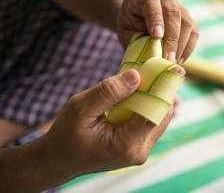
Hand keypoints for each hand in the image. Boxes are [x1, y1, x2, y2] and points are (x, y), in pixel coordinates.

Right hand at [41, 69, 173, 175]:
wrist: (58, 160)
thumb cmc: (65, 135)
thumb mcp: (81, 108)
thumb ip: (109, 92)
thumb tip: (137, 75)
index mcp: (126, 144)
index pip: (155, 110)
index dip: (162, 86)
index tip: (165, 63)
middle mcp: (139, 151)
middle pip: (163, 113)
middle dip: (160, 89)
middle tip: (156, 64)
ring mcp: (140, 150)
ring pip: (159, 117)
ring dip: (154, 95)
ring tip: (146, 75)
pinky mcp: (138, 146)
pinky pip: (150, 121)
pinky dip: (147, 104)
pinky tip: (137, 90)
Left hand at [117, 0, 198, 63]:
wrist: (137, 12)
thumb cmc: (129, 23)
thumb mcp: (125, 29)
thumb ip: (135, 40)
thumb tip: (150, 60)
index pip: (151, 0)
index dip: (155, 18)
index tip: (156, 36)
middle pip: (173, 11)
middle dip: (172, 37)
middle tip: (168, 58)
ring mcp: (179, 6)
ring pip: (186, 22)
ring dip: (181, 45)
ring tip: (172, 62)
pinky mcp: (188, 18)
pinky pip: (194, 33)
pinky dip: (188, 48)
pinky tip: (179, 60)